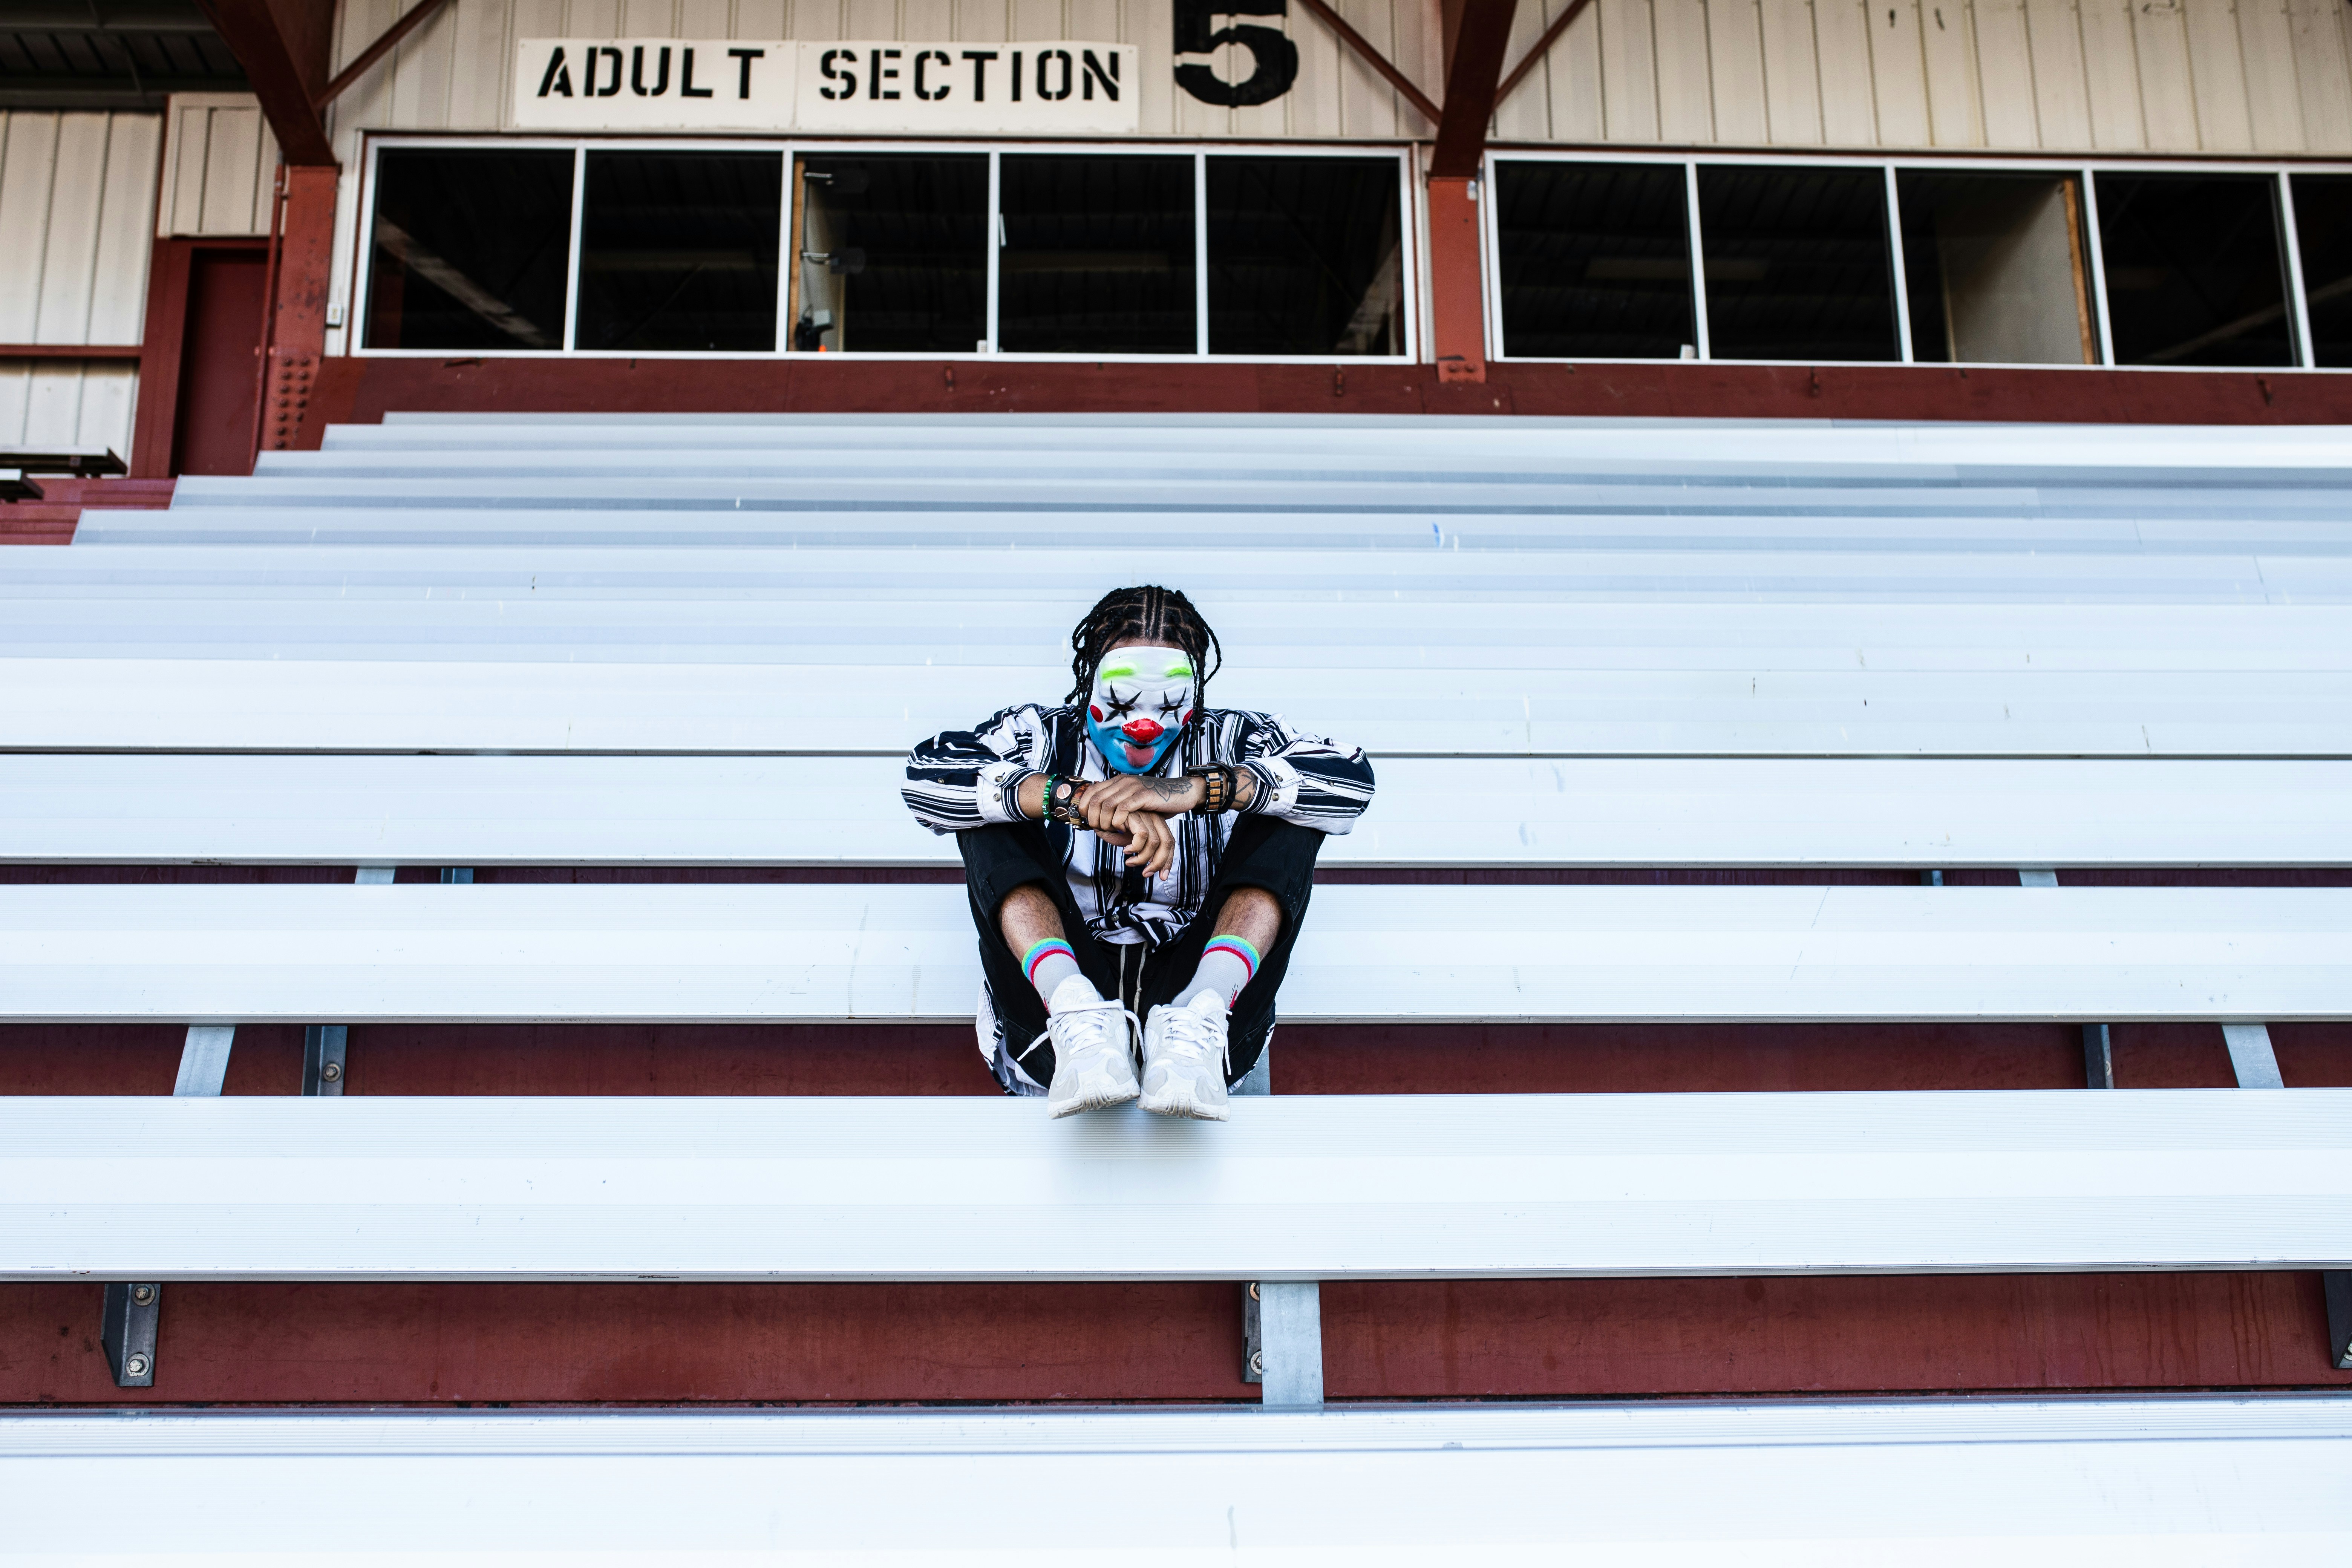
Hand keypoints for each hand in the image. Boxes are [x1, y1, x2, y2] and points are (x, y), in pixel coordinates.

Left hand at [1076, 774, 1202, 839]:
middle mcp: (1123, 781)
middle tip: (1099, 830)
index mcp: (1118, 781)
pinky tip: (1123, 828)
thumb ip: (1117, 803)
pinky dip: (1119, 821)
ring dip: (1105, 822)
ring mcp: (1133, 787)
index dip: (1084, 807)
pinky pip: (1123, 809)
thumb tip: (1099, 814)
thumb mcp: (1133, 799)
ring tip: (1111, 830)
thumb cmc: (1156, 801)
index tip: (1088, 821)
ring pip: (1107, 805)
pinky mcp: (1143, 796)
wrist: (1181, 793)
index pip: (1090, 791)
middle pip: (1095, 800)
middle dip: (1093, 818)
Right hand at [1116, 809, 1178, 877]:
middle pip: (1167, 842)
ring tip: (1130, 862)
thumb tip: (1152, 868)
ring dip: (1142, 858)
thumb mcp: (1131, 843)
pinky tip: (1126, 850)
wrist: (1098, 818)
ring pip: (1154, 842)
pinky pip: (1142, 834)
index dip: (1168, 861)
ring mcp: (1145, 814)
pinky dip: (1135, 847)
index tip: (1162, 876)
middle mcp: (1154, 818)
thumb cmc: (1113, 831)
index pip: (1170, 843)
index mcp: (1156, 824)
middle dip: (1158, 863)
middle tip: (1146, 873)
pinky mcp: (1134, 813)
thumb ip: (1143, 851)